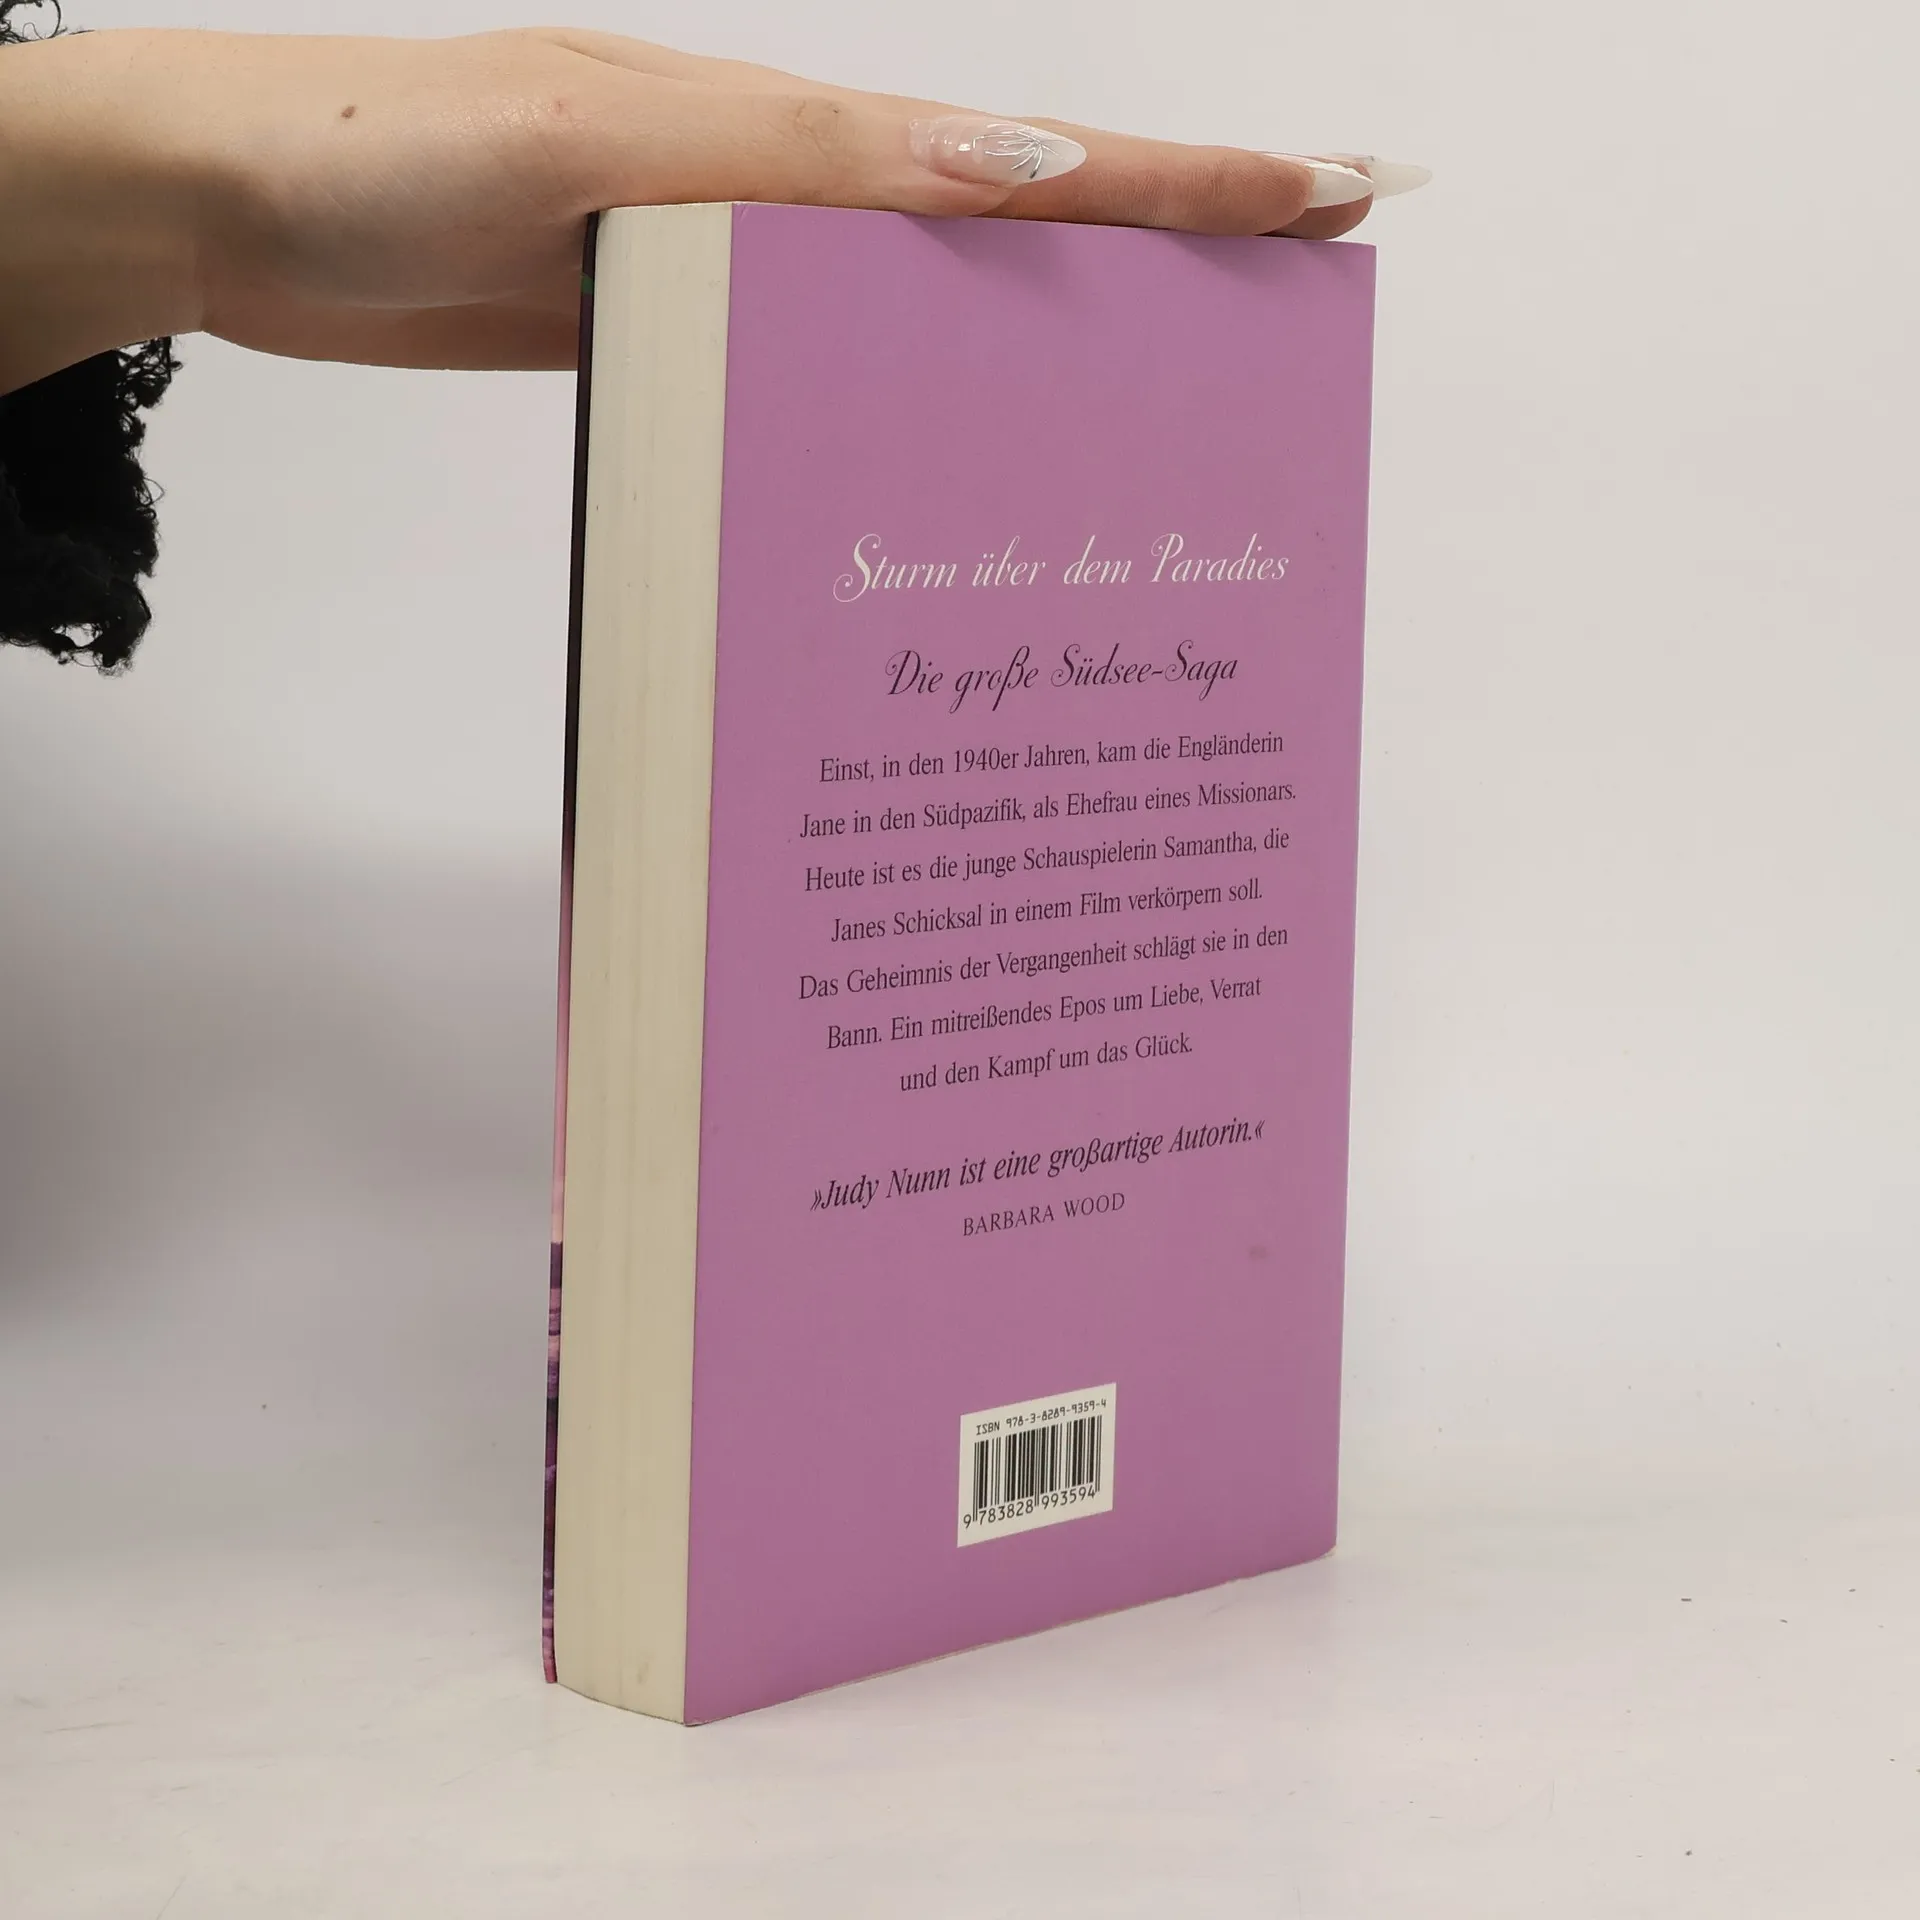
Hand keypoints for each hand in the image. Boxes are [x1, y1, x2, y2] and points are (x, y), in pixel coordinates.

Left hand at [0, 26, 1423, 390]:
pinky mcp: (677, 353)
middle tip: (1289, 316)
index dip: (1188, 180)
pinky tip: (933, 482)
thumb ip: (802, 164)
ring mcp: (735, 289)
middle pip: (1015, 245)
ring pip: (926, 334)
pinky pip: (820, 398)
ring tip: (1152, 434)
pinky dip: (899, 429)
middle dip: (1164, 274)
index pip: (1037, 160)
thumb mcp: (605, 134)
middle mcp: (787, 213)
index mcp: (798, 143)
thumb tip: (1019, 171)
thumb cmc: (387, 146)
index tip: (1329, 191)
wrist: (237, 208)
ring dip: (1042, 369)